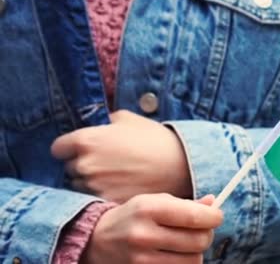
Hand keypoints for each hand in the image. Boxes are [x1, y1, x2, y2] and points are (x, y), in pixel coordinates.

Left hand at [51, 110, 192, 202]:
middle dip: (84, 167)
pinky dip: (106, 196)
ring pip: (82, 187)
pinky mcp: (107, 202)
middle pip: (70, 170)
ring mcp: (95, 186)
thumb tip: (99, 126)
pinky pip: (97, 200)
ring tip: (117, 178)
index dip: (71, 149)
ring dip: (94, 184)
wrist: (180, 165)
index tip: (83, 151)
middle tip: (107, 165)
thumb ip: (106, 122)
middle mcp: (84, 164)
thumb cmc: (155, 139)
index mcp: (86, 140)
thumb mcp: (129, 119)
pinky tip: (122, 188)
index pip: (58, 148)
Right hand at [83, 193, 222, 263]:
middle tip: (201, 230)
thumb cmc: (134, 216)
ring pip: (193, 261)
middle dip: (206, 235)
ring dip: (196, 253)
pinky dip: (183, 263)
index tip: (216, 216)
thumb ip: (186, 204)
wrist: (96, 241)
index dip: (214, 217)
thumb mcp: (155, 201)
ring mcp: (142, 260)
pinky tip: (175, 255)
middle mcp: (144, 235)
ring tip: (185, 244)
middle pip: (199, 241)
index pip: (195, 217)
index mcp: (149, 209)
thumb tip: (213, 203)